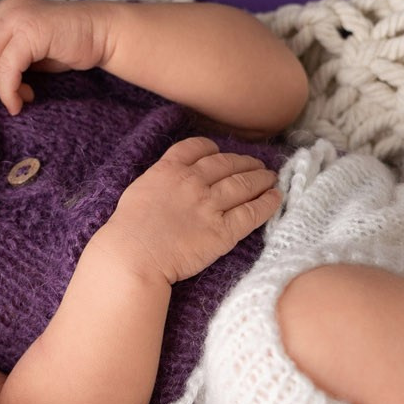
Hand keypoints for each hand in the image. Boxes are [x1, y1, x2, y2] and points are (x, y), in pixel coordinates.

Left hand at [0, 0, 111, 114]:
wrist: (101, 34)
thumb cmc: (65, 43)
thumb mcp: (26, 44)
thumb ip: (2, 49)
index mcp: (3, 7)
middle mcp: (7, 6)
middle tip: (6, 88)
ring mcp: (18, 16)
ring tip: (19, 97)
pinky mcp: (32, 31)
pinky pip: (7, 68)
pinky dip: (10, 90)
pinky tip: (22, 100)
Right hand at [96, 137, 281, 284]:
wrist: (134, 256)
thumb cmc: (127, 231)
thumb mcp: (138, 191)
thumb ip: (159, 182)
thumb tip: (167, 182)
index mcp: (170, 170)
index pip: (198, 148)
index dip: (214, 149)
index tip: (222, 152)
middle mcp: (193, 181)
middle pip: (227, 164)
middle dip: (245, 162)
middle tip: (257, 165)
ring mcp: (210, 205)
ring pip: (243, 183)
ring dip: (261, 178)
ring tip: (271, 177)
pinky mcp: (223, 230)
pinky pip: (252, 212)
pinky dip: (267, 203)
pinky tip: (276, 197)